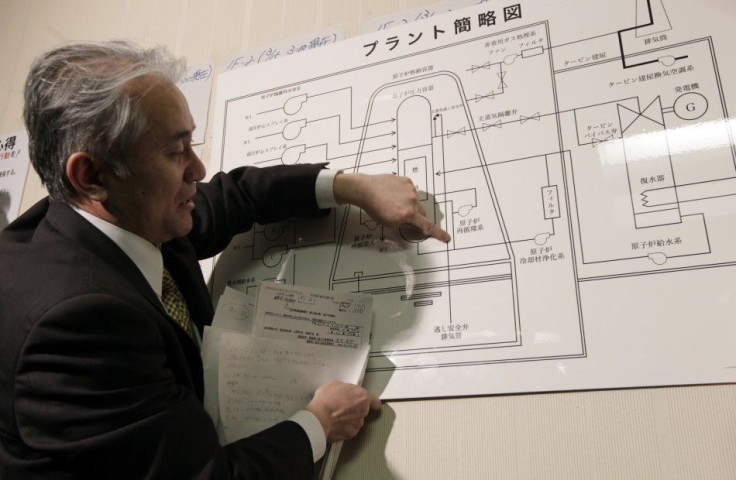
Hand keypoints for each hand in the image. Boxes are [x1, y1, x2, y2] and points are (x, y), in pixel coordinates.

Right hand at [306, 381, 380, 442]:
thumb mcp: (334, 385)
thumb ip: (345, 389)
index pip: (375, 401)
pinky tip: (335, 424)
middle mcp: (363, 411)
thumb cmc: (326, 401)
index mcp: (362, 397)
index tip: (371, 403)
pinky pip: (350, 430)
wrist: (318, 418)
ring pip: (356, 421)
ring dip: (350, 419)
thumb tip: (343, 391)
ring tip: (337, 416)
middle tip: (343, 406)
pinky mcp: (350, 434)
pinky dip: (344, 428)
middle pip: (363, 410)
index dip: (372, 402)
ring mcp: (357, 424)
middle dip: (355, 409)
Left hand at [332, 173, 451, 242]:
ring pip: (416, 201)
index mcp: (408, 214)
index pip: (426, 226)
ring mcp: (410, 189)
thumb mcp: (390, 223)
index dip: (437, 233)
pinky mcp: (407, 181)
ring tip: (393, 202)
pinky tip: (393, 193)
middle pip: (422, 213)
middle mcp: (412, 201)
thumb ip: (405, 224)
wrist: (365, 189)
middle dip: (417, 217)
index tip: (447, 237)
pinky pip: (411, 190)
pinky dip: (405, 194)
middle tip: (405, 217)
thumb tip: (416, 226)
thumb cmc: (374, 208)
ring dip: (409, 204)